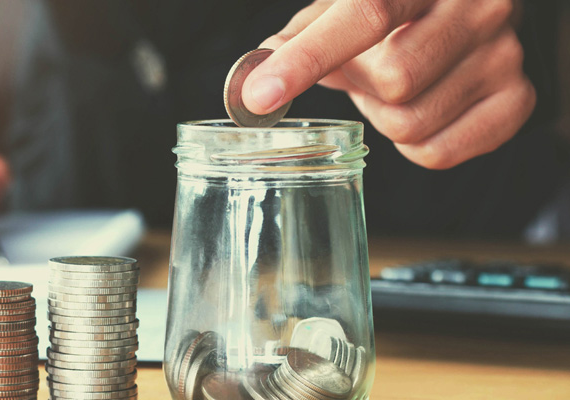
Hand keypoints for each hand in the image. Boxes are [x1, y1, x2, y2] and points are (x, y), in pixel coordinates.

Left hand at [243, 0, 534, 168]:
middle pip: (393, 81)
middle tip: (363, 71)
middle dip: (361, 86)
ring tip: (394, 88)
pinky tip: (419, 108)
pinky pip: (436, 153)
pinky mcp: (516, 101)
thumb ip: (301, 37)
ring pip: (410, 124)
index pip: (364, 17)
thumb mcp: (346, 5)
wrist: (472, 8)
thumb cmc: (400, 8)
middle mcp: (478, 8)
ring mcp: (503, 56)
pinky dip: (411, 144)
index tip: (260, 96)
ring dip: (382, 117)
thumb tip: (254, 76)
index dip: (306, 60)